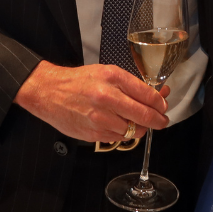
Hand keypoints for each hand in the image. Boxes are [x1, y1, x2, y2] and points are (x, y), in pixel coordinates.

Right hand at [13, 60, 170, 142]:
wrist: (49, 92)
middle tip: (162, 120)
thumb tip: (157, 95)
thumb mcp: (107, 73)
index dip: (160, 103)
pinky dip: (124, 134)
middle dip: (158, 120)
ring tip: (139, 122)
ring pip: (133, 130)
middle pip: (144, 115)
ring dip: (141, 128)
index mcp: (113, 78)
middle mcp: (106, 98)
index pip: (147, 95)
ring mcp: (99, 118)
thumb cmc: (79, 81)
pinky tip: (121, 126)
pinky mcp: (93, 134)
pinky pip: (118, 138)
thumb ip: (132, 85)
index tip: (163, 105)